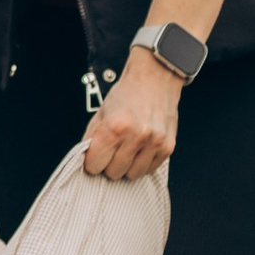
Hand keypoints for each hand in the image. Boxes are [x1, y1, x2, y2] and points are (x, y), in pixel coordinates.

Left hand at [81, 54, 178, 183]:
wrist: (154, 79)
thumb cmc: (127, 94)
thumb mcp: (101, 112)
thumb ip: (92, 138)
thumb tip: (87, 160)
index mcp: (115, 126)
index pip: (95, 164)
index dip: (92, 162)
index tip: (94, 156)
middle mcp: (136, 136)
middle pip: (113, 173)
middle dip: (109, 164)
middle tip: (112, 150)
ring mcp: (154, 143)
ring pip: (132, 175)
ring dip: (126, 166)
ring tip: (127, 149)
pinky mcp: (167, 147)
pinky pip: (149, 170)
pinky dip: (142, 164)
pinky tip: (140, 149)